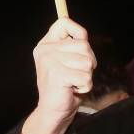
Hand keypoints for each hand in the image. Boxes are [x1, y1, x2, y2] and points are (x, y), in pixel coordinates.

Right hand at [15, 19, 94, 133]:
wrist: (53, 110)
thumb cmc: (66, 85)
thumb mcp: (70, 61)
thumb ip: (74, 46)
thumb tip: (83, 34)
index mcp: (46, 44)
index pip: (64, 22)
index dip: (79, 33)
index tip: (78, 49)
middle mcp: (45, 49)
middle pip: (84, 45)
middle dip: (89, 62)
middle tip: (76, 74)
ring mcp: (49, 61)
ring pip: (87, 61)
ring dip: (87, 76)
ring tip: (73, 82)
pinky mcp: (56, 74)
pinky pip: (86, 76)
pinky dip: (85, 86)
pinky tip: (72, 89)